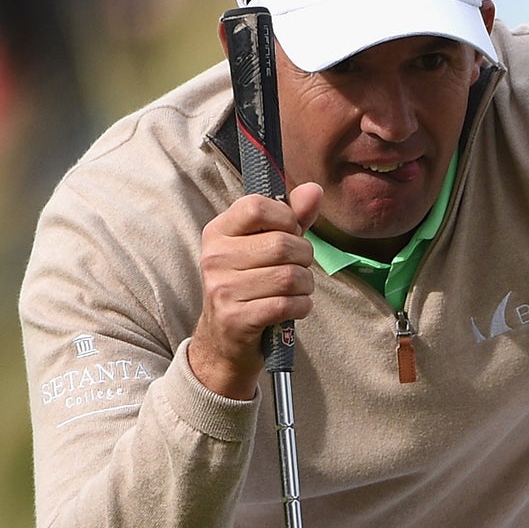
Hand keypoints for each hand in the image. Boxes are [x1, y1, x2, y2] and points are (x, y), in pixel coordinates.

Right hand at [187, 182, 322, 399]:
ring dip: (306, 286)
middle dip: (305, 258)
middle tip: (299, 268)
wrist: (224, 338)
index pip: (257, 207)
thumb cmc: (251, 285)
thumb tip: (314, 189)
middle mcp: (214, 257)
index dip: (287, 219)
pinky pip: (287, 304)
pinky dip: (302, 306)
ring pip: (290, 277)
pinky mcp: (236, 317)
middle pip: (282, 245)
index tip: (291, 233)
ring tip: (297, 290)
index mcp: (218, 232)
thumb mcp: (264, 247)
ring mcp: (222, 288)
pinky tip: (294, 307)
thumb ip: (291, 218)